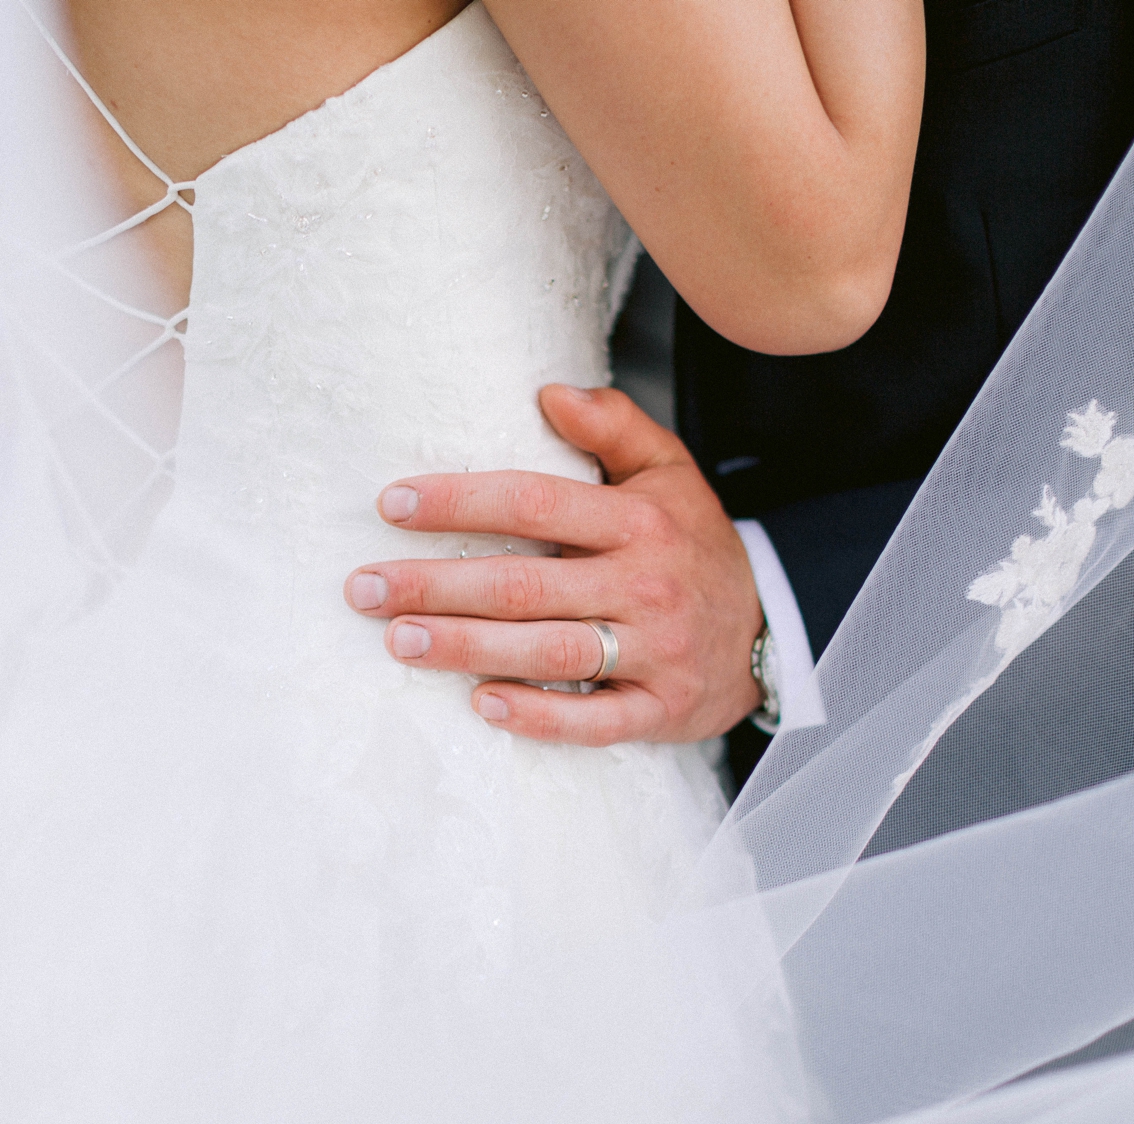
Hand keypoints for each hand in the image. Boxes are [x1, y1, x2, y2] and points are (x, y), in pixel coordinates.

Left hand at [344, 385, 763, 745]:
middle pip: (523, 584)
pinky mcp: (660, 708)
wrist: (769, 631)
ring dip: (466, 648)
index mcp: (638, 520)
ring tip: (399, 640)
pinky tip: (480, 703)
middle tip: (364, 588)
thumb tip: (549, 392)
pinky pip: (593, 720)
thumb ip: (614, 425)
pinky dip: (538, 715)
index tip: (392, 504)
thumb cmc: (692, 545)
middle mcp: (644, 584)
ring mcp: (654, 651)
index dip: (459, 502)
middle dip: (434, 586)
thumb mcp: (669, 472)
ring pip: (548, 651)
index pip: (533, 502)